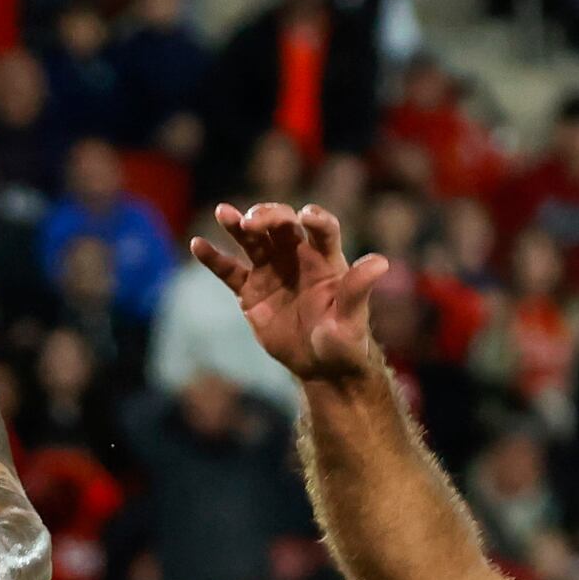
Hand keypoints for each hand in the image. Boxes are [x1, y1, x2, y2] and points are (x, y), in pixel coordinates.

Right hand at [191, 201, 395, 384]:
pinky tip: (198, 245)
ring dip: (238, 224)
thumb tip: (381, 262)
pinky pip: (229, 270)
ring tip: (223, 213)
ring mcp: (271, 270)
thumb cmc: (344, 340)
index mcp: (326, 259)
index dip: (315, 219)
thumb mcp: (352, 319)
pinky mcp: (251, 290)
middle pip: (282, 225)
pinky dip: (214, 258)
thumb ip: (358, 288)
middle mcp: (297, 256)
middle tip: (253, 220)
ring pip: (252, 240)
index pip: (322, 229)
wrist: (321, 366)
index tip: (305, 217)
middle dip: (268, 217)